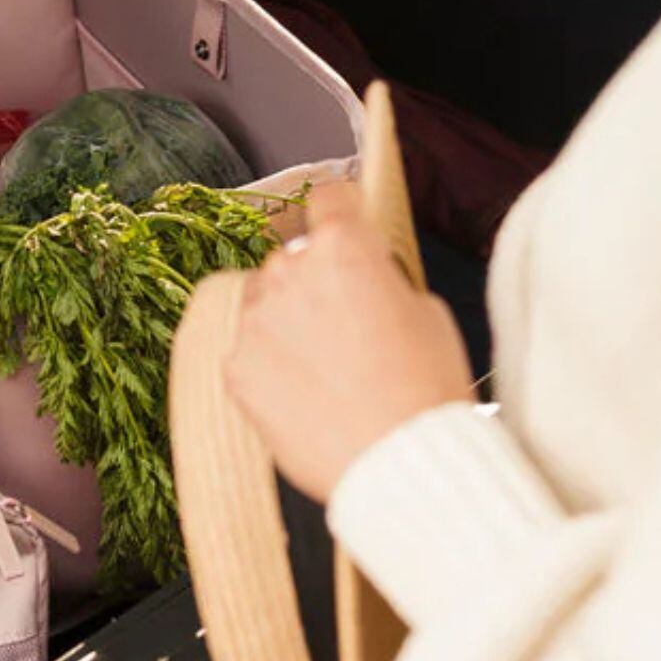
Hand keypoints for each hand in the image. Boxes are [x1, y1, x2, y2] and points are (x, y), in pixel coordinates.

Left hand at [223, 181, 474, 501]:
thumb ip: (381, 280)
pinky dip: (270, 365)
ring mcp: (255, 321)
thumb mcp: (425, 311)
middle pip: (292, 258)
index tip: (341, 223)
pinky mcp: (235, 367)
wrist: (396, 461)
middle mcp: (289, 273)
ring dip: (285, 320)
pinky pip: (249, 351)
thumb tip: (363, 276)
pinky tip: (306, 392)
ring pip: (263, 303)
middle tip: (345, 321)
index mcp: (343, 248)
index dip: (340, 211)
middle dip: (313, 279)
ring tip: (325, 364)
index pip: (329, 199)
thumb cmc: (424, 389)